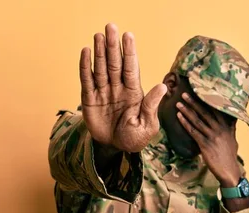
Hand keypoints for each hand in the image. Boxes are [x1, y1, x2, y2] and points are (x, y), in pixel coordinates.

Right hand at [79, 23, 166, 152]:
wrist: (114, 149)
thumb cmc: (134, 138)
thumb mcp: (147, 126)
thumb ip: (151, 106)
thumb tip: (162, 86)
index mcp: (134, 92)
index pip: (131, 68)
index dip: (129, 52)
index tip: (128, 35)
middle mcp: (118, 88)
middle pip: (115, 63)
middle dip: (113, 46)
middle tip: (111, 26)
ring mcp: (103, 92)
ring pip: (101, 68)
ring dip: (99, 52)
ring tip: (98, 35)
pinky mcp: (90, 99)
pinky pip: (87, 80)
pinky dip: (85, 66)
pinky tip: (86, 51)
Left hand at [176, 92, 241, 186]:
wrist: (229, 170)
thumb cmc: (229, 155)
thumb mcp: (233, 139)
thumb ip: (230, 127)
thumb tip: (232, 118)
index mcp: (226, 126)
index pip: (215, 109)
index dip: (206, 100)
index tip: (199, 91)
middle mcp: (220, 129)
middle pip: (204, 112)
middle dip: (193, 102)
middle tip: (184, 94)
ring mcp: (212, 136)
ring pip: (197, 120)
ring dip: (187, 111)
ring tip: (178, 103)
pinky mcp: (205, 144)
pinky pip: (193, 131)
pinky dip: (185, 123)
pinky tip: (178, 117)